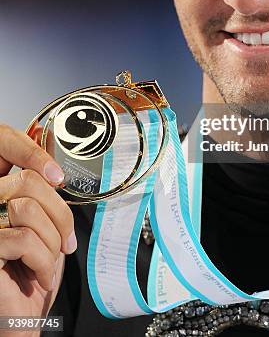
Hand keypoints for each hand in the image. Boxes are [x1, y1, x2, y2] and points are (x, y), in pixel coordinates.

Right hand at [0, 123, 76, 334]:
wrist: (15, 323)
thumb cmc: (26, 274)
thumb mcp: (38, 229)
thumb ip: (38, 197)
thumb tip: (55, 170)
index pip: (5, 145)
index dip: (33, 153)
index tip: (59, 177)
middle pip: (29, 181)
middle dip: (59, 213)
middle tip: (67, 242)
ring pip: (28, 209)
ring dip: (52, 240)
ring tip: (51, 261)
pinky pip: (23, 239)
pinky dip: (42, 260)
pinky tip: (41, 275)